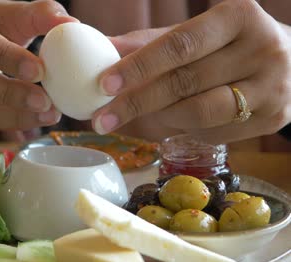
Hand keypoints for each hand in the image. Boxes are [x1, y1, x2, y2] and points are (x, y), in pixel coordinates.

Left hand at [94, 0, 290, 142]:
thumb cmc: (228, 45)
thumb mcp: (193, 34)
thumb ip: (149, 43)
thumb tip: (102, 48)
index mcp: (236, 17)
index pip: (179, 44)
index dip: (138, 66)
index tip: (104, 84)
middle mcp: (261, 49)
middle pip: (185, 82)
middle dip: (135, 103)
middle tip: (101, 119)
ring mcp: (272, 87)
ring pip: (199, 113)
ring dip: (160, 119)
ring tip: (139, 117)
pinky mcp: (272, 118)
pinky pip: (214, 132)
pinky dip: (185, 130)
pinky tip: (175, 121)